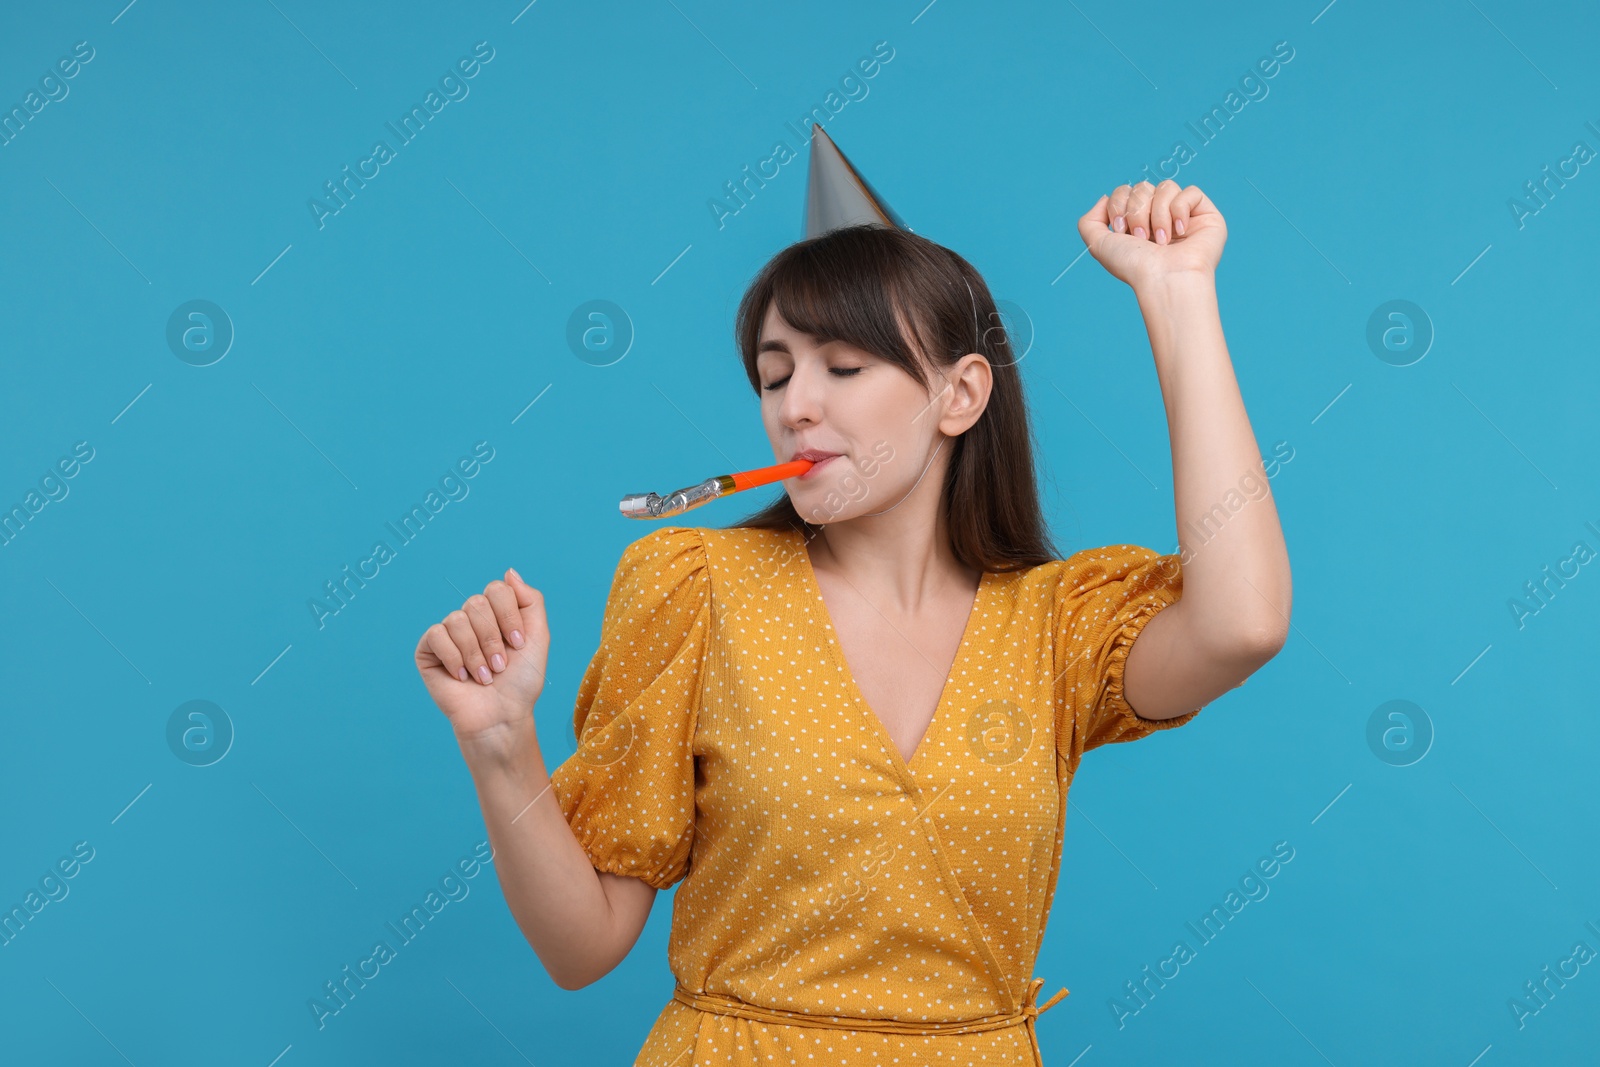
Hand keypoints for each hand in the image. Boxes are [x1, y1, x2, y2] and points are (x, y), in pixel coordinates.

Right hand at [415, 568, 550, 746]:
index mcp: (496, 613)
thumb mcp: (538, 637)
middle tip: (500, 666)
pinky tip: (461, 677)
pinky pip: (437, 634)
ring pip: (457, 620)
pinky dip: (454, 658)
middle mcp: (471, 619)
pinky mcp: (428, 649)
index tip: (518, 645)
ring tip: (484, 676)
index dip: (509, 617)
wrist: (501, 716)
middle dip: (493, 639)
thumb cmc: (521, 682)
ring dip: (475, 653)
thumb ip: (530, 601)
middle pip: (476, 603)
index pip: (497, 589)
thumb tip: (509, 571)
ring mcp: (448, 633)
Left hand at [1077, 180, 1225, 291]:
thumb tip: (1104, 197)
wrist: (1164, 279)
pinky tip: (1180, 231)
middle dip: (1137, 211)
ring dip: (1158, 214)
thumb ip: (1089, 221)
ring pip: (1166, 186)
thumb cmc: (1134, 266)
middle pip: (1143, 186)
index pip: (1125, 191)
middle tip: (1141, 238)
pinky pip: (1191, 191)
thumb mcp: (1098, 245)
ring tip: (1161, 240)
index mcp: (1137, 223)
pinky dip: (1180, 209)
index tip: (1120, 230)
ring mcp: (1183, 215)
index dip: (1118, 204)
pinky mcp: (1206, 215)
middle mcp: (1159, 217)